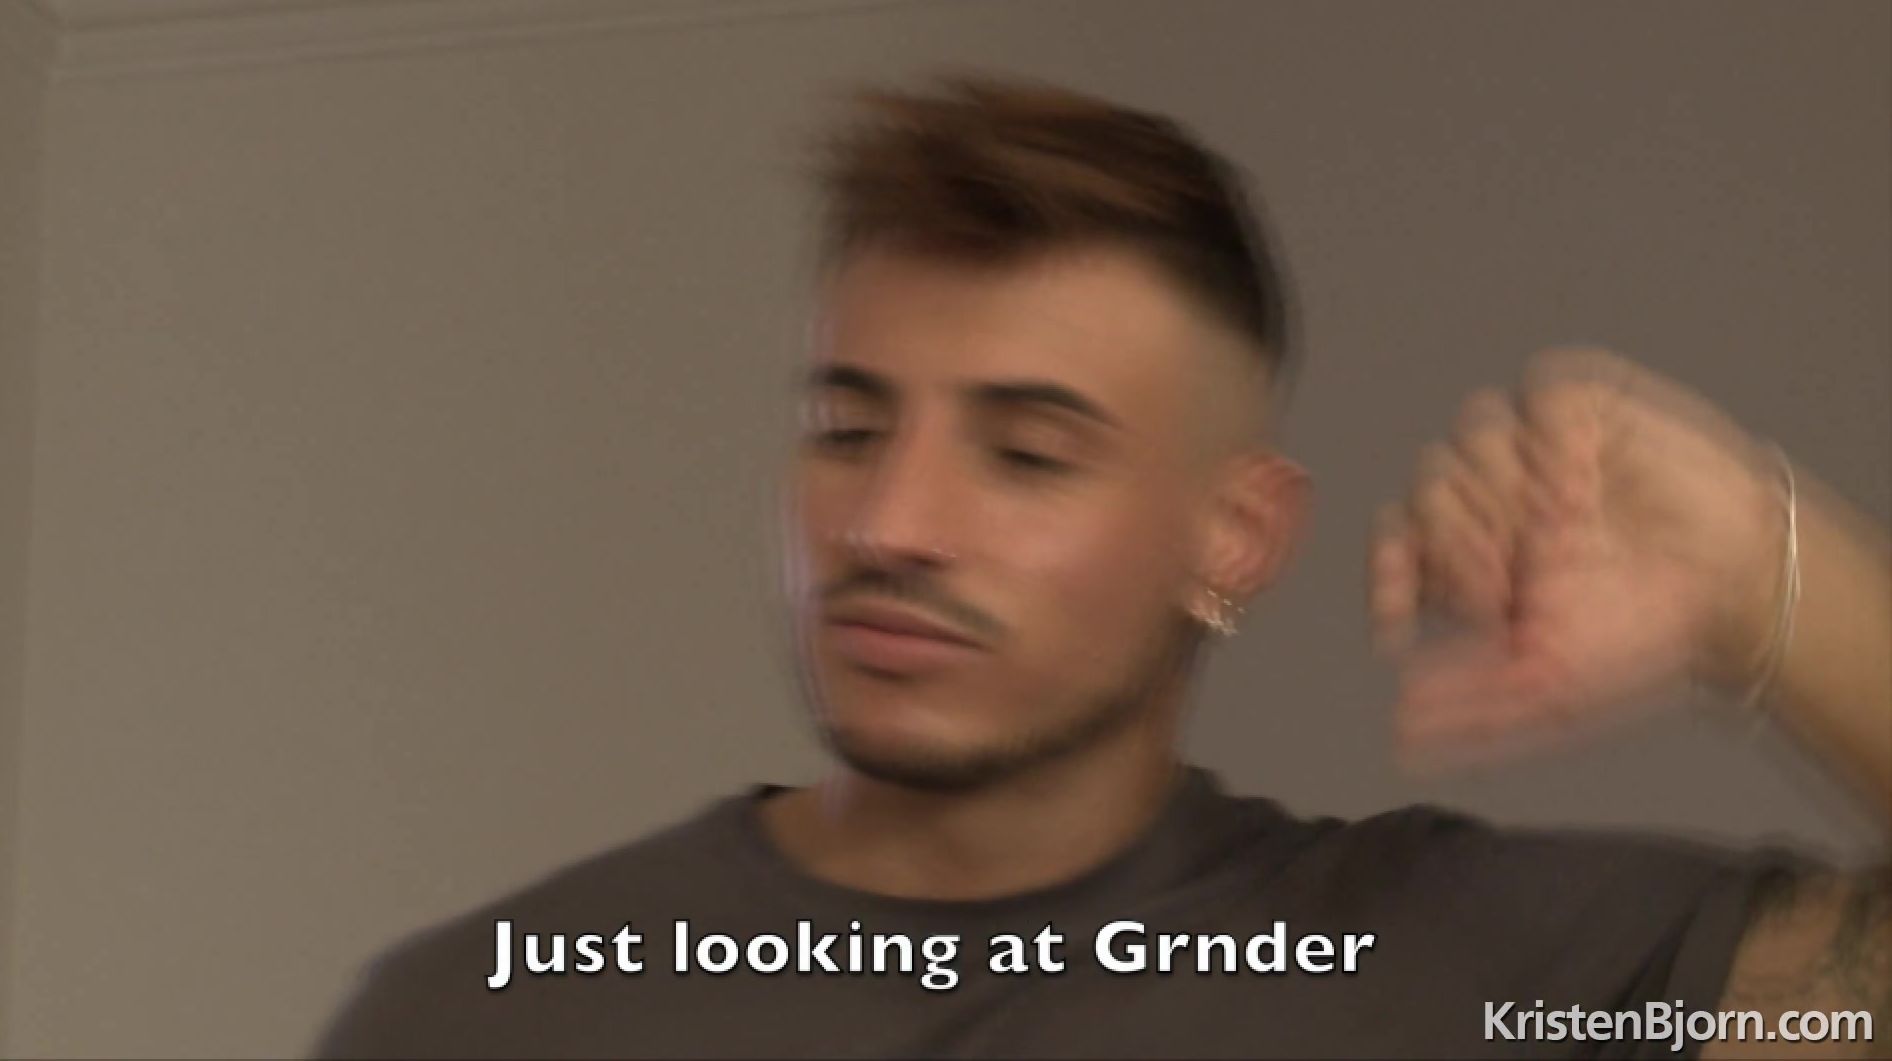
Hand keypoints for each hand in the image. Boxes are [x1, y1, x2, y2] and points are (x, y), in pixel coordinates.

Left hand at [1370, 348, 1788, 768]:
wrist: (1739, 591)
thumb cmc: (1643, 636)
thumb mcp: (1549, 690)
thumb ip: (1473, 712)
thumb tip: (1399, 737)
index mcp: (1469, 554)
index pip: (1397, 541)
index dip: (1388, 573)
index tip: (1398, 624)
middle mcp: (1491, 496)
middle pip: (1428, 488)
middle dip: (1457, 545)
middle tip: (1503, 591)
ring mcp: (1534, 449)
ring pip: (1470, 436)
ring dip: (1505, 494)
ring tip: (1558, 539)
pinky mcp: (1583, 409)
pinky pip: (1538, 394)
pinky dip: (1551, 444)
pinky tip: (1580, 494)